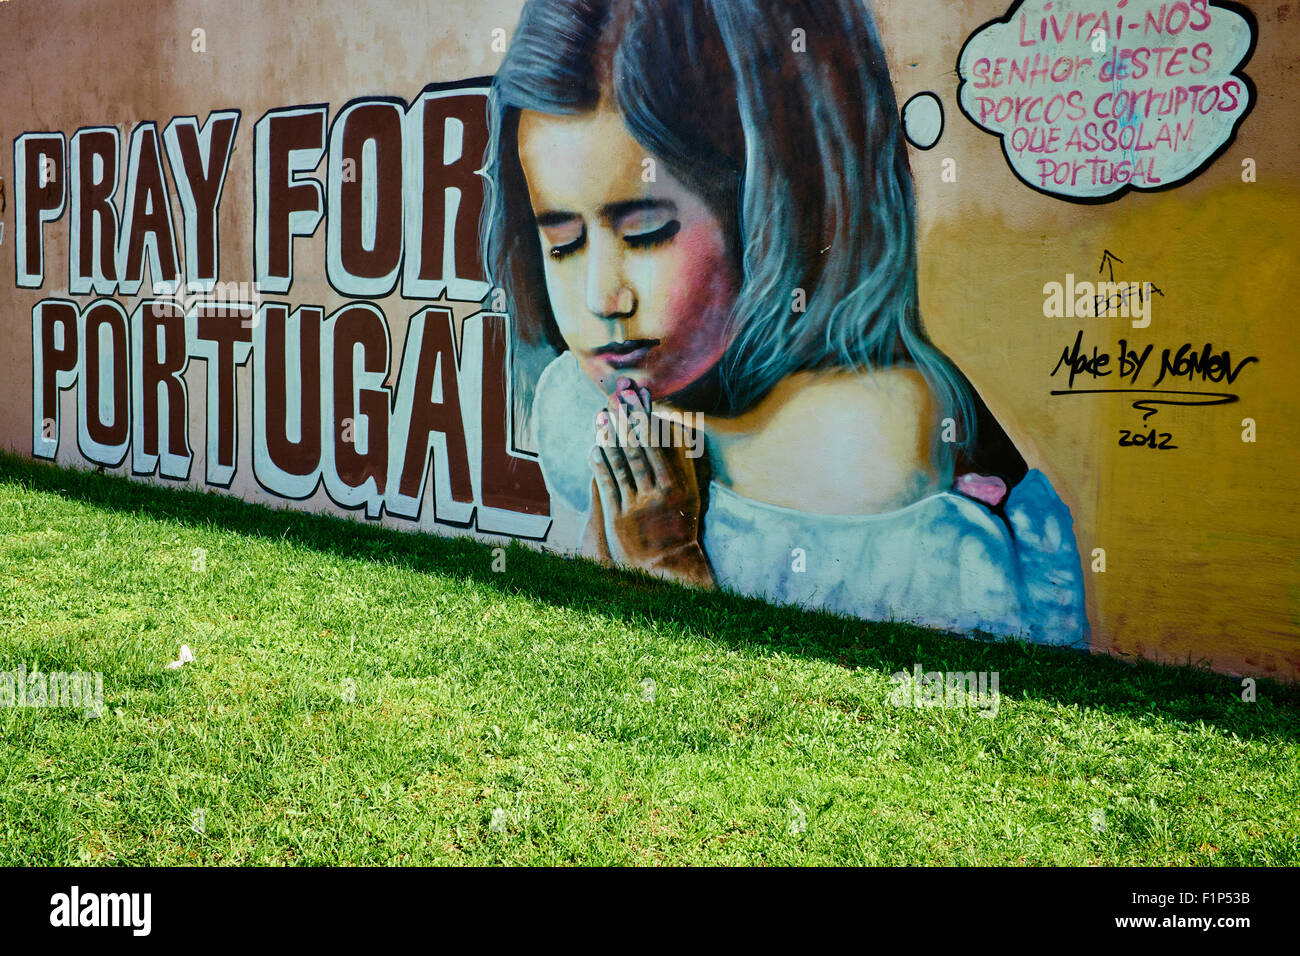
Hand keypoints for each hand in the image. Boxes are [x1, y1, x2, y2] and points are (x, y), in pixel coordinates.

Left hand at [587, 379, 711, 587]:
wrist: (669, 564)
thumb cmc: (680, 525)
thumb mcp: (691, 495)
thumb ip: (685, 467)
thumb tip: (679, 435)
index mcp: (676, 486)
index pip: (657, 446)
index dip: (644, 420)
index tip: (636, 399)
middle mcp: (656, 494)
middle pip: (637, 450)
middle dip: (625, 422)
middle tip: (615, 398)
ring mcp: (636, 505)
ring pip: (621, 465)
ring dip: (610, 438)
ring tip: (601, 416)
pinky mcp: (619, 517)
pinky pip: (608, 485)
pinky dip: (600, 465)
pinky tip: (593, 448)